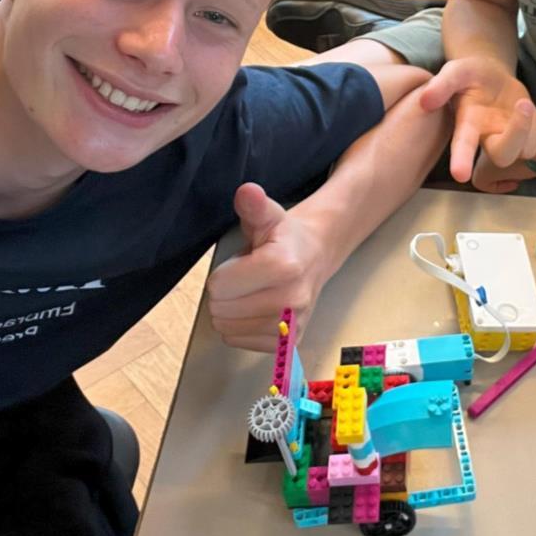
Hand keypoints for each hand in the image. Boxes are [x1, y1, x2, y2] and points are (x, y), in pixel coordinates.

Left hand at [206, 183, 327, 352]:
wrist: (316, 255)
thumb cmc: (285, 237)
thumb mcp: (268, 215)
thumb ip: (253, 205)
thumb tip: (247, 192)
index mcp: (283, 266)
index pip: (219, 286)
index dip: (223, 272)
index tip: (241, 262)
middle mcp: (291, 300)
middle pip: (221, 309)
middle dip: (225, 292)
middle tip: (245, 278)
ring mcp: (291, 325)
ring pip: (226, 328)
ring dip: (231, 311)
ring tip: (251, 292)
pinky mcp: (287, 343)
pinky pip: (238, 342)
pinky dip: (240, 328)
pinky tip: (255, 308)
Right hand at [420, 57, 535, 182]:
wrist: (492, 77)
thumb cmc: (471, 75)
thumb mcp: (456, 71)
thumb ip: (442, 84)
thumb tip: (426, 100)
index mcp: (468, 124)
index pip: (463, 144)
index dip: (462, 159)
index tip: (459, 175)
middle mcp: (488, 139)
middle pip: (504, 155)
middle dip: (519, 132)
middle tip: (522, 104)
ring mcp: (510, 144)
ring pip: (529, 151)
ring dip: (534, 127)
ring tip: (523, 105)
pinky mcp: (529, 144)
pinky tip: (535, 121)